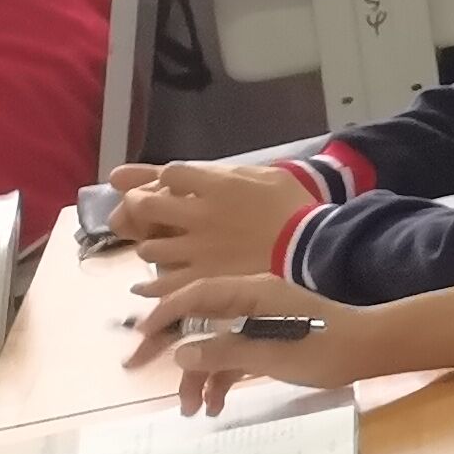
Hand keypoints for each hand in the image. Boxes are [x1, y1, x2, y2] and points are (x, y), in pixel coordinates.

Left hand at [106, 159, 318, 280]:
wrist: (312, 245)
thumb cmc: (290, 204)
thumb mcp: (261, 173)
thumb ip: (216, 169)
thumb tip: (178, 168)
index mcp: (217, 185)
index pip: (168, 173)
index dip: (168, 179)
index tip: (178, 186)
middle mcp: (200, 215)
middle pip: (144, 204)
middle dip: (141, 205)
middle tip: (153, 213)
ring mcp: (198, 249)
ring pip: (148, 247)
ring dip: (152, 245)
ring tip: (164, 247)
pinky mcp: (202, 277)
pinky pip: (162, 283)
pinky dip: (150, 284)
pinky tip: (146, 284)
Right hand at [125, 273, 378, 415]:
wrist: (371, 348)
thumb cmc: (325, 347)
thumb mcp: (271, 353)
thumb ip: (225, 353)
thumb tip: (181, 355)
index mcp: (252, 292)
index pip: (196, 295)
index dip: (164, 313)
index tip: (139, 337)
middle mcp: (252, 301)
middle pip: (198, 320)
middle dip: (169, 347)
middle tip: (135, 367)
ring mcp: (260, 321)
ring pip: (215, 345)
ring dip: (199, 376)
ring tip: (191, 411)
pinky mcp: (269, 339)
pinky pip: (234, 356)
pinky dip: (222, 378)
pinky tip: (215, 406)